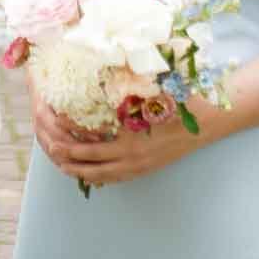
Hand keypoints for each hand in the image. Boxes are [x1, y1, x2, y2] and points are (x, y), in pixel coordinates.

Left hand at [35, 96, 208, 188]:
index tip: (54, 130)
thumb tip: (98, 80)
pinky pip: (117, 178)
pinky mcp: (146, 170)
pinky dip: (99, 175)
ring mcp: (140, 167)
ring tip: (63, 165)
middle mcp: (132, 158)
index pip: (91, 144)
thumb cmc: (178, 103)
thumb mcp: (148, 95)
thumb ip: (124, 93)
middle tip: (50, 151)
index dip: (70, 139)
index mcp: (130, 140)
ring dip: (81, 171)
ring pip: (103, 176)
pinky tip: (89, 170)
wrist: (208, 122)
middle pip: (91, 166)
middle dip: (69, 160)